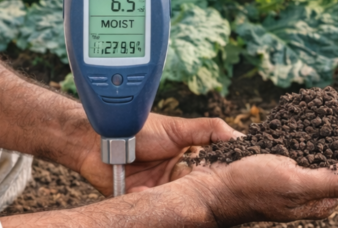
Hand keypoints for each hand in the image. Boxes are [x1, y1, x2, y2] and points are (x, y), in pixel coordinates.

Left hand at [76, 113, 241, 195]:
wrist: (98, 139)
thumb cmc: (138, 128)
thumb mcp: (178, 127)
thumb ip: (208, 129)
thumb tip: (239, 136)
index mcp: (188, 158)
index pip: (209, 173)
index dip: (216, 179)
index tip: (230, 184)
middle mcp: (176, 176)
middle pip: (193, 192)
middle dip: (197, 195)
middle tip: (200, 194)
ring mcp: (158, 190)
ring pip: (174, 204)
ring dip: (175, 202)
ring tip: (178, 198)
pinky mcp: (141, 200)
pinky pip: (152, 209)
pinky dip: (153, 206)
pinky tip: (155, 199)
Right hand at [182, 97, 337, 224]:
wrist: (212, 188)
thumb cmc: (250, 188)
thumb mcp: (294, 184)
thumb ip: (331, 179)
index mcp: (324, 197)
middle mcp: (317, 186)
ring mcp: (302, 172)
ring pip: (337, 147)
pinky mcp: (287, 160)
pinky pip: (315, 141)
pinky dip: (329, 125)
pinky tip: (335, 113)